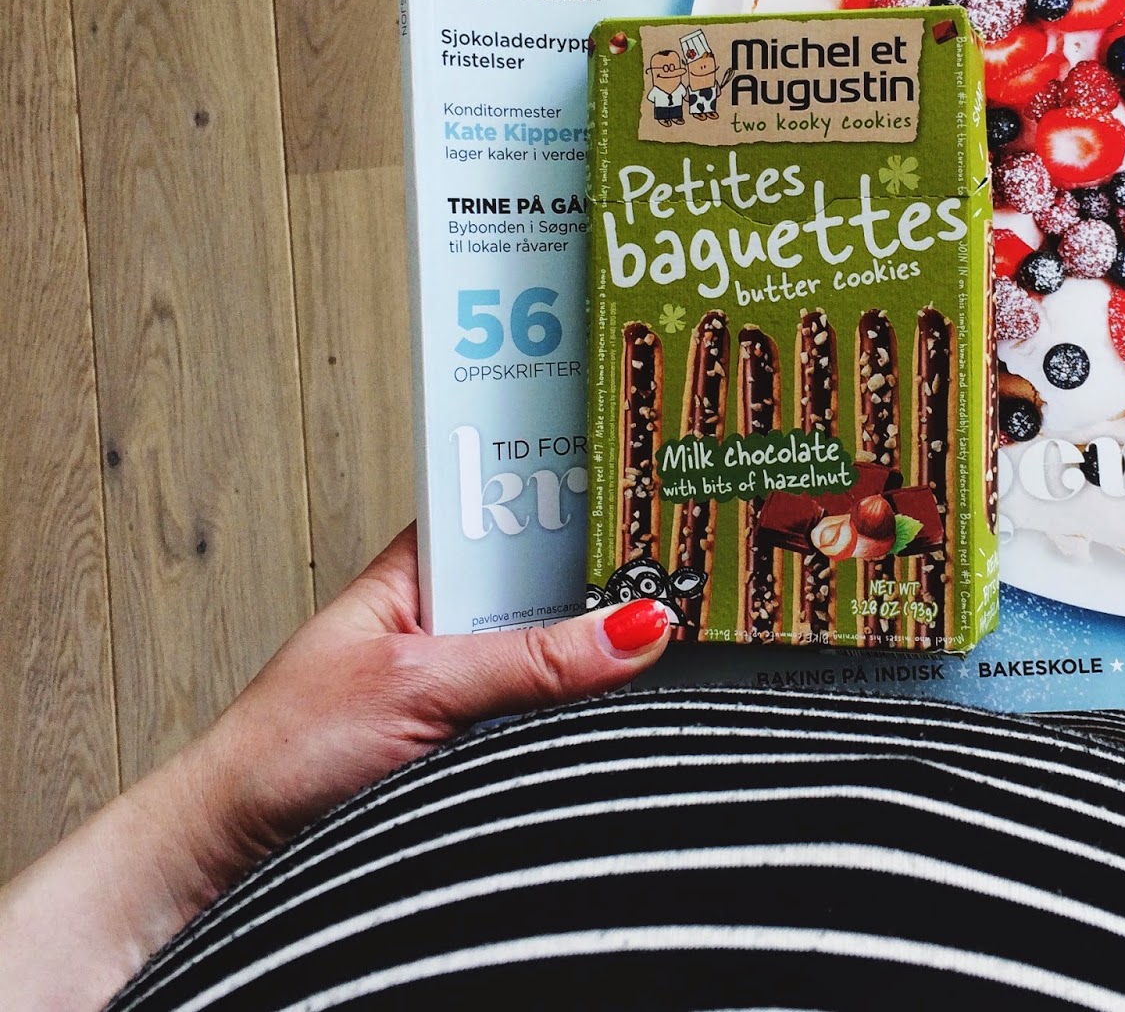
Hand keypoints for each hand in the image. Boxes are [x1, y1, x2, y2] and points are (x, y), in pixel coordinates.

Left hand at [0, 524, 669, 1010]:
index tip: (651, 493)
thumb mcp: (418, 686)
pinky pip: (552, 707)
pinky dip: (581, 709)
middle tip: (668, 577)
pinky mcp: (485, 733)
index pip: (520, 503)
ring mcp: (473, 673)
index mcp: (427, 563)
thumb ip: (528, 659)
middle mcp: (456, 610)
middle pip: (556, 578)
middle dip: (605, 583)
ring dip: (595, 654)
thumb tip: (631, 628)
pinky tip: (618, 696)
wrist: (238, 848)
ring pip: (560, 646)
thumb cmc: (285, 746)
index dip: (581, 496)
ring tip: (655, 637)